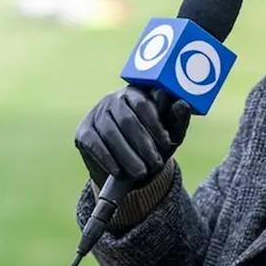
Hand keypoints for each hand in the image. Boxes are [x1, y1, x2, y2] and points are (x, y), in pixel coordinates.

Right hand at [75, 86, 191, 188]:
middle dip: (143, 144)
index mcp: (135, 93)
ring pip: (110, 133)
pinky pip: (94, 144)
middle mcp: (113, 99)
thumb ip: (177, 120)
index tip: (168, 144)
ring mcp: (96, 114)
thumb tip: (182, 104)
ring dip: (127, 155)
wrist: (126, 166)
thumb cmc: (153, 143)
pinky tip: (119, 171)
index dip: (156, 124)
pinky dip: (108, 159)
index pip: (143, 104)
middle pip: (127, 120)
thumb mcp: (169, 134)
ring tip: (141, 172)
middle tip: (155, 164)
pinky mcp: (83, 132)